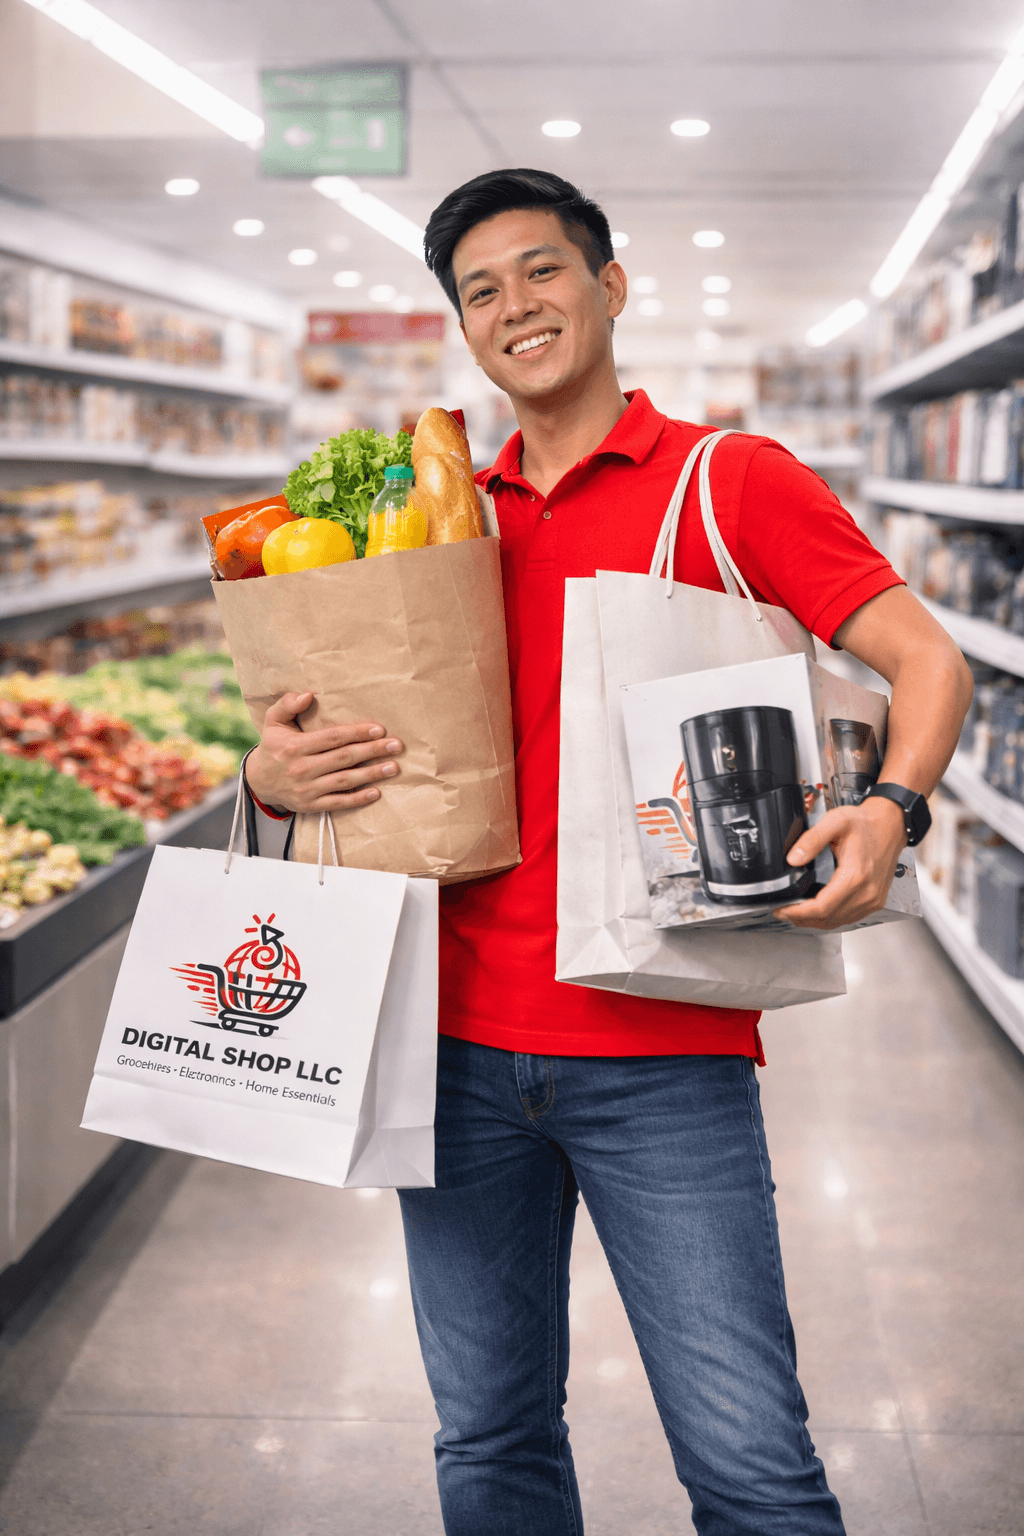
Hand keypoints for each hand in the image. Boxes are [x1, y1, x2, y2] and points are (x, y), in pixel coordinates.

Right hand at [244, 691, 402, 814]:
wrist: (258, 781)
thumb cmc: (273, 747)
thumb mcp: (273, 721)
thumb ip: (287, 704)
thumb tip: (308, 694)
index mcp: (294, 747)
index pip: (332, 738)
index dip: (357, 733)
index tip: (379, 729)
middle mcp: (301, 768)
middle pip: (344, 758)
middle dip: (372, 751)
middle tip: (396, 745)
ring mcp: (307, 789)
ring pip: (344, 781)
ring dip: (371, 774)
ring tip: (393, 767)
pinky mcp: (310, 805)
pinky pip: (338, 803)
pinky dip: (357, 799)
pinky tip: (377, 792)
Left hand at [774, 795, 906, 929]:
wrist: (890, 825)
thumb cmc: (866, 824)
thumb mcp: (836, 821)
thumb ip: (812, 839)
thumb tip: (793, 859)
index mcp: (856, 875)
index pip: (822, 907)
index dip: (798, 912)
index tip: (781, 909)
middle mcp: (867, 892)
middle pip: (828, 918)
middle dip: (801, 918)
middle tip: (783, 910)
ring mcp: (872, 899)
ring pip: (838, 921)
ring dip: (814, 921)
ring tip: (796, 912)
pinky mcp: (875, 901)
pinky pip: (849, 918)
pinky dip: (830, 919)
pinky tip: (817, 912)